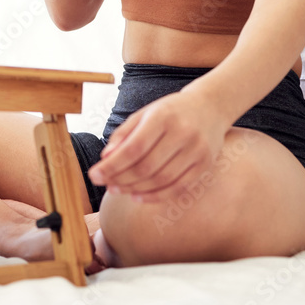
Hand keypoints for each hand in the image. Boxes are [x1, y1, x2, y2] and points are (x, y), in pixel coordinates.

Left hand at [86, 91, 228, 203]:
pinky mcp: (205, 165)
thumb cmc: (170, 111)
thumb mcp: (144, 113)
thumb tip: (106, 158)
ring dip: (135, 189)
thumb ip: (124, 134)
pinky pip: (178, 187)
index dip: (112, 165)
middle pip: (147, 167)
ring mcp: (197, 151)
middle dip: (121, 179)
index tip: (94, 175)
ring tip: (118, 190)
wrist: (210, 107)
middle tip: (105, 184)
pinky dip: (156, 196)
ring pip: (162, 180)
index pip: (134, 148)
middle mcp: (182, 133)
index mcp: (163, 116)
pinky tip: (138, 196)